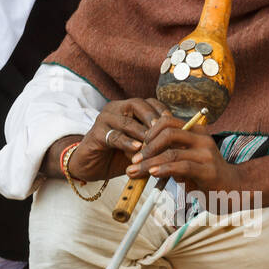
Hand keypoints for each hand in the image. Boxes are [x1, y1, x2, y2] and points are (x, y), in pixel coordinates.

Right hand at [42, 98, 170, 180]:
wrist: (92, 166)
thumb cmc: (118, 155)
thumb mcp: (140, 147)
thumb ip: (154, 142)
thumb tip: (177, 144)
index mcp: (128, 108)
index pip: (150, 102)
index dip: (163, 112)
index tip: (175, 125)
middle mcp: (116, 109)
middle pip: (138, 105)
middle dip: (153, 118)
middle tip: (166, 130)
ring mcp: (104, 119)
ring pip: (127, 121)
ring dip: (142, 133)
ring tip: (153, 142)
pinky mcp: (96, 133)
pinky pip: (114, 136)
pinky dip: (127, 143)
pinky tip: (136, 149)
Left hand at [125, 115, 235, 194]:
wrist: (234, 189)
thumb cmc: (207, 176)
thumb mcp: (188, 160)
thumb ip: (171, 154)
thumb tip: (143, 156)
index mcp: (196, 131)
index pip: (167, 121)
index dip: (149, 132)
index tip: (139, 148)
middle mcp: (202, 138)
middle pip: (168, 133)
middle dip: (147, 147)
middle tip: (134, 160)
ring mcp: (206, 154)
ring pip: (171, 153)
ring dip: (149, 163)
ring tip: (135, 171)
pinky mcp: (208, 171)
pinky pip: (182, 166)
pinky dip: (164, 169)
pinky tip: (153, 174)